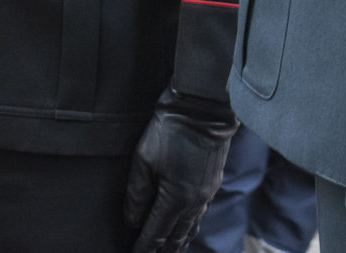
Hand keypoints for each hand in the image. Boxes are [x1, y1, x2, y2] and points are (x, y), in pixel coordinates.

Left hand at [122, 91, 236, 252]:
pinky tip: (186, 225)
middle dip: (163, 251)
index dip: (143, 249)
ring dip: (179, 242)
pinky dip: (191, 225)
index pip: (156, 235)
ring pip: (191, 227)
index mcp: (176, 200)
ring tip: (169, 251)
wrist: (204, 107)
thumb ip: (136, 195)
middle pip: (177, 238)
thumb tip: (131, 221)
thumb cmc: (171, 130)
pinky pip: (201, 213)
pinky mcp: (214, 182)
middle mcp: (195, 203)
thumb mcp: (144, 160)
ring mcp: (207, 193)